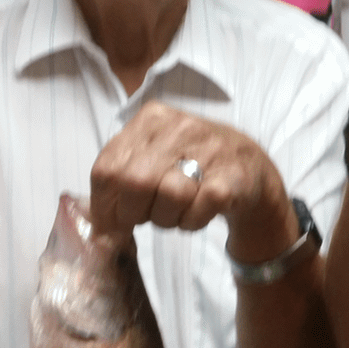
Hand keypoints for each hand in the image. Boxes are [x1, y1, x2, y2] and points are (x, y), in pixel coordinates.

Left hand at [89, 101, 292, 258]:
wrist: (251, 167)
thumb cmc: (192, 163)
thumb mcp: (153, 155)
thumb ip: (120, 178)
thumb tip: (97, 229)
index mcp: (152, 118)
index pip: (107, 168)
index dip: (105, 204)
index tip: (114, 220)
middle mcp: (182, 126)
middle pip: (134, 183)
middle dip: (134, 213)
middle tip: (146, 217)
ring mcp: (211, 149)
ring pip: (168, 198)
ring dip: (166, 219)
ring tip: (175, 214)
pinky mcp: (233, 176)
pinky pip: (197, 211)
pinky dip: (191, 223)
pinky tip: (197, 214)